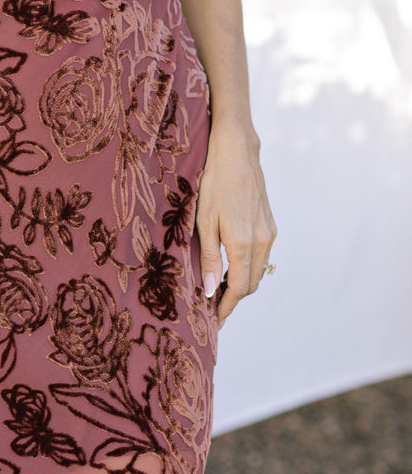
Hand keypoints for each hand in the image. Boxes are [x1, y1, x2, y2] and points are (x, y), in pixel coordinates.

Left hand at [195, 123, 276, 326]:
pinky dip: (247, 268)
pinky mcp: (270, 224)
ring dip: (241, 285)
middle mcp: (262, 241)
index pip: (239, 289)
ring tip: (218, 291)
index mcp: (243, 244)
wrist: (237, 151)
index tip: (214, 322)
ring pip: (258, 271)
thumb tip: (210, 292)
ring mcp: (269, 232)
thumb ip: (209, 258)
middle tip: (212, 310)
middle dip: (233, 300)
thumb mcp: (203, 221)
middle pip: (251, 284)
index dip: (226, 308)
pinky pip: (261, 256)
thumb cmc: (213, 182)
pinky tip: (231, 267)